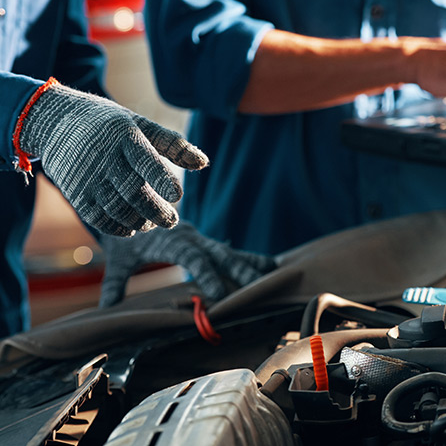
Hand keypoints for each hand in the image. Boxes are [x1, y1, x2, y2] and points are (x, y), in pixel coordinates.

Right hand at [17, 81, 208, 235]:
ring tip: (152, 223)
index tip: (178, 195)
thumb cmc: (110, 125)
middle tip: (172, 221)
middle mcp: (105, 158)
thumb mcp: (140, 124)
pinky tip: (132, 228)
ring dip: (139, 221)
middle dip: (156, 210)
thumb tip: (204, 163)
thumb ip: (172, 144)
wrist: (56, 121)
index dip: (162, 179)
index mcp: (124, 137)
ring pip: (117, 208)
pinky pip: (99, 218)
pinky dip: (118, 227)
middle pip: (133, 191)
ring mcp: (87, 177)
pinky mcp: (76, 193)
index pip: (146, 160)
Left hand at [99, 221, 277, 306]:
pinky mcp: (206, 244)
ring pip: (229, 252)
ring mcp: (201, 241)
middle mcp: (192, 238)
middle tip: (256, 285)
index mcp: (172, 240)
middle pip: (218, 254)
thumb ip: (116, 280)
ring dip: (249, 264)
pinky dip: (249, 259)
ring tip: (272, 273)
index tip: (217, 293)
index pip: (192, 258)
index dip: (206, 274)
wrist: (131, 205)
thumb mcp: (119, 257)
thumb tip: (106, 307)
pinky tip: (269, 266)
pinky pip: (230, 252)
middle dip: (238, 269)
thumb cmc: (126, 236)